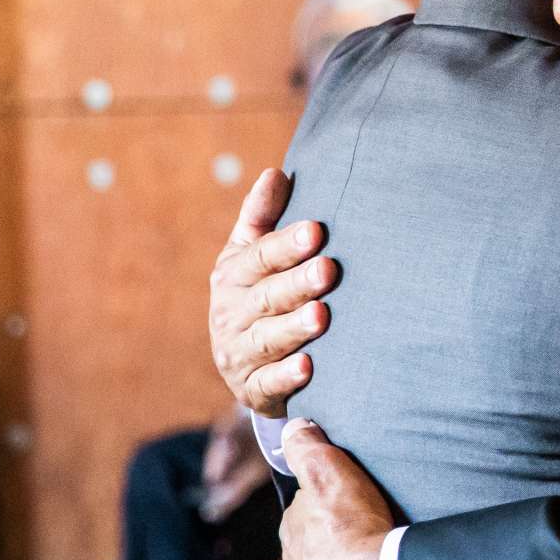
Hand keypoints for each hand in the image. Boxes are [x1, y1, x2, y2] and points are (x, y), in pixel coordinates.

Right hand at [208, 169, 337, 416]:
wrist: (245, 363)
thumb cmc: (259, 294)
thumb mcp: (251, 255)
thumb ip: (262, 217)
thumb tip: (276, 172)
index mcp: (233, 275)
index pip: (259, 257)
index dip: (286, 245)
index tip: (316, 231)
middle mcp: (230, 313)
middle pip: (267, 297)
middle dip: (297, 283)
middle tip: (328, 270)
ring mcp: (239, 352)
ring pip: (267, 339)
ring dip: (294, 328)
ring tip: (322, 316)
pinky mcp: (252, 387)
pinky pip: (269, 383)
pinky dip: (288, 376)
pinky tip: (310, 367)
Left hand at [278, 420, 394, 559]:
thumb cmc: (359, 534)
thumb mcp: (334, 478)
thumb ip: (309, 451)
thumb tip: (291, 428)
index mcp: (293, 541)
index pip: (305, 519)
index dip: (329, 510)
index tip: (354, 507)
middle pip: (314, 558)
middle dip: (334, 550)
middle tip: (369, 540)